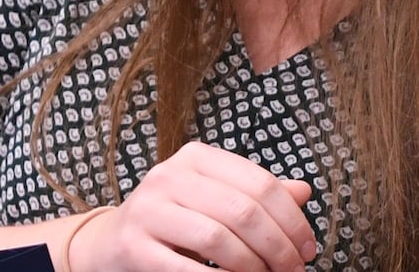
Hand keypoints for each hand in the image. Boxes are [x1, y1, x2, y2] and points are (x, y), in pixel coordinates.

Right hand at [69, 143, 316, 271]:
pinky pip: (185, 268)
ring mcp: (148, 210)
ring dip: (252, 266)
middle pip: (243, 211)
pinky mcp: (134, 246)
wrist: (111, 241)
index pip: (261, 184)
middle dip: (278, 246)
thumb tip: (304, 192)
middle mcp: (170, 176)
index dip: (291, 219)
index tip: (307, 247)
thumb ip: (257, 194)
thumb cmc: (174, 218)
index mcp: (197, 157)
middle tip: (293, 268)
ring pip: (217, 238)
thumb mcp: (215, 197)